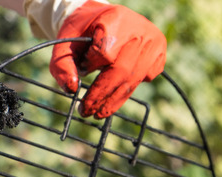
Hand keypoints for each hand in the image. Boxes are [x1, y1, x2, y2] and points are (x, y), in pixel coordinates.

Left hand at [50, 1, 166, 118]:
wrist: (102, 17)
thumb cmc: (83, 32)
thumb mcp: (65, 43)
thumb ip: (62, 65)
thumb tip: (72, 90)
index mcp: (115, 19)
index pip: (105, 52)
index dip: (91, 66)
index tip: (83, 68)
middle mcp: (140, 29)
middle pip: (122, 71)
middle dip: (102, 95)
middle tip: (86, 111)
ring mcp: (153, 41)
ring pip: (133, 79)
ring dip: (114, 100)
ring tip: (98, 113)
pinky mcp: (160, 53)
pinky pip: (145, 78)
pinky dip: (128, 89)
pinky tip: (115, 91)